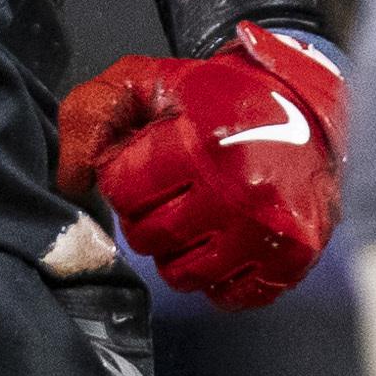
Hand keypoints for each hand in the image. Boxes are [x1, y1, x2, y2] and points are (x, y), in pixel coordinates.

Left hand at [55, 25, 344, 308]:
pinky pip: (230, 295)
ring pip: (183, 274)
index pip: (122, 190)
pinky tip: (224, 243)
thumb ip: (92, 114)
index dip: (124, 177)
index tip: (145, 163)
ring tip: (197, 216)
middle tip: (171, 192)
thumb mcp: (148, 80)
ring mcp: (270, 230)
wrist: (306, 104)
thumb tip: (69, 181)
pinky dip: (218, 277)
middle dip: (148, 215)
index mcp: (202, 144)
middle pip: (149, 237)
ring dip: (178, 250)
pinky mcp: (294, 257)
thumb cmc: (219, 95)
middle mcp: (240, 192)